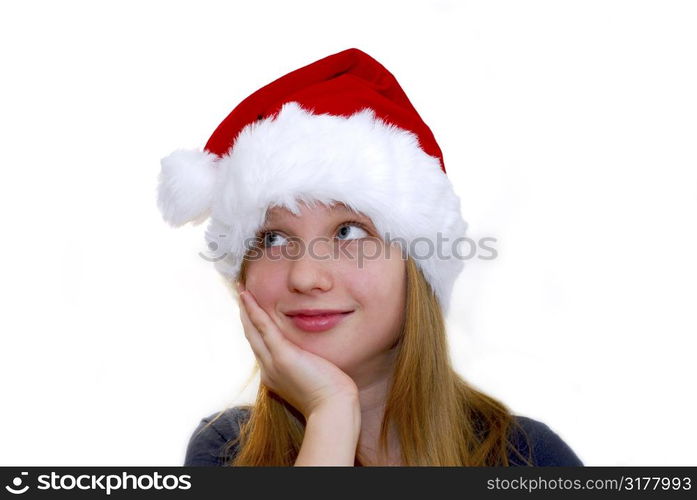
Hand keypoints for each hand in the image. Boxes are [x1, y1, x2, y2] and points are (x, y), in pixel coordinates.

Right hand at [235, 283, 358, 417]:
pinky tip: (248, 297)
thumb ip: (309, 365)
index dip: (255, 330)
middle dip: (245, 317)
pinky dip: (254, 311)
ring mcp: (272, 363)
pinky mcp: (282, 355)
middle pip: (252, 338)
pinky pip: (263, 328)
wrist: (332, 408)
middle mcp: (268, 370)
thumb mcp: (314, 378)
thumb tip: (314, 357)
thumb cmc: (331, 397)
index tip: (252, 314)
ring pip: (253, 331)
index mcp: (275, 376)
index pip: (261, 348)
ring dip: (246, 310)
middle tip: (240, 296)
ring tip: (241, 292)